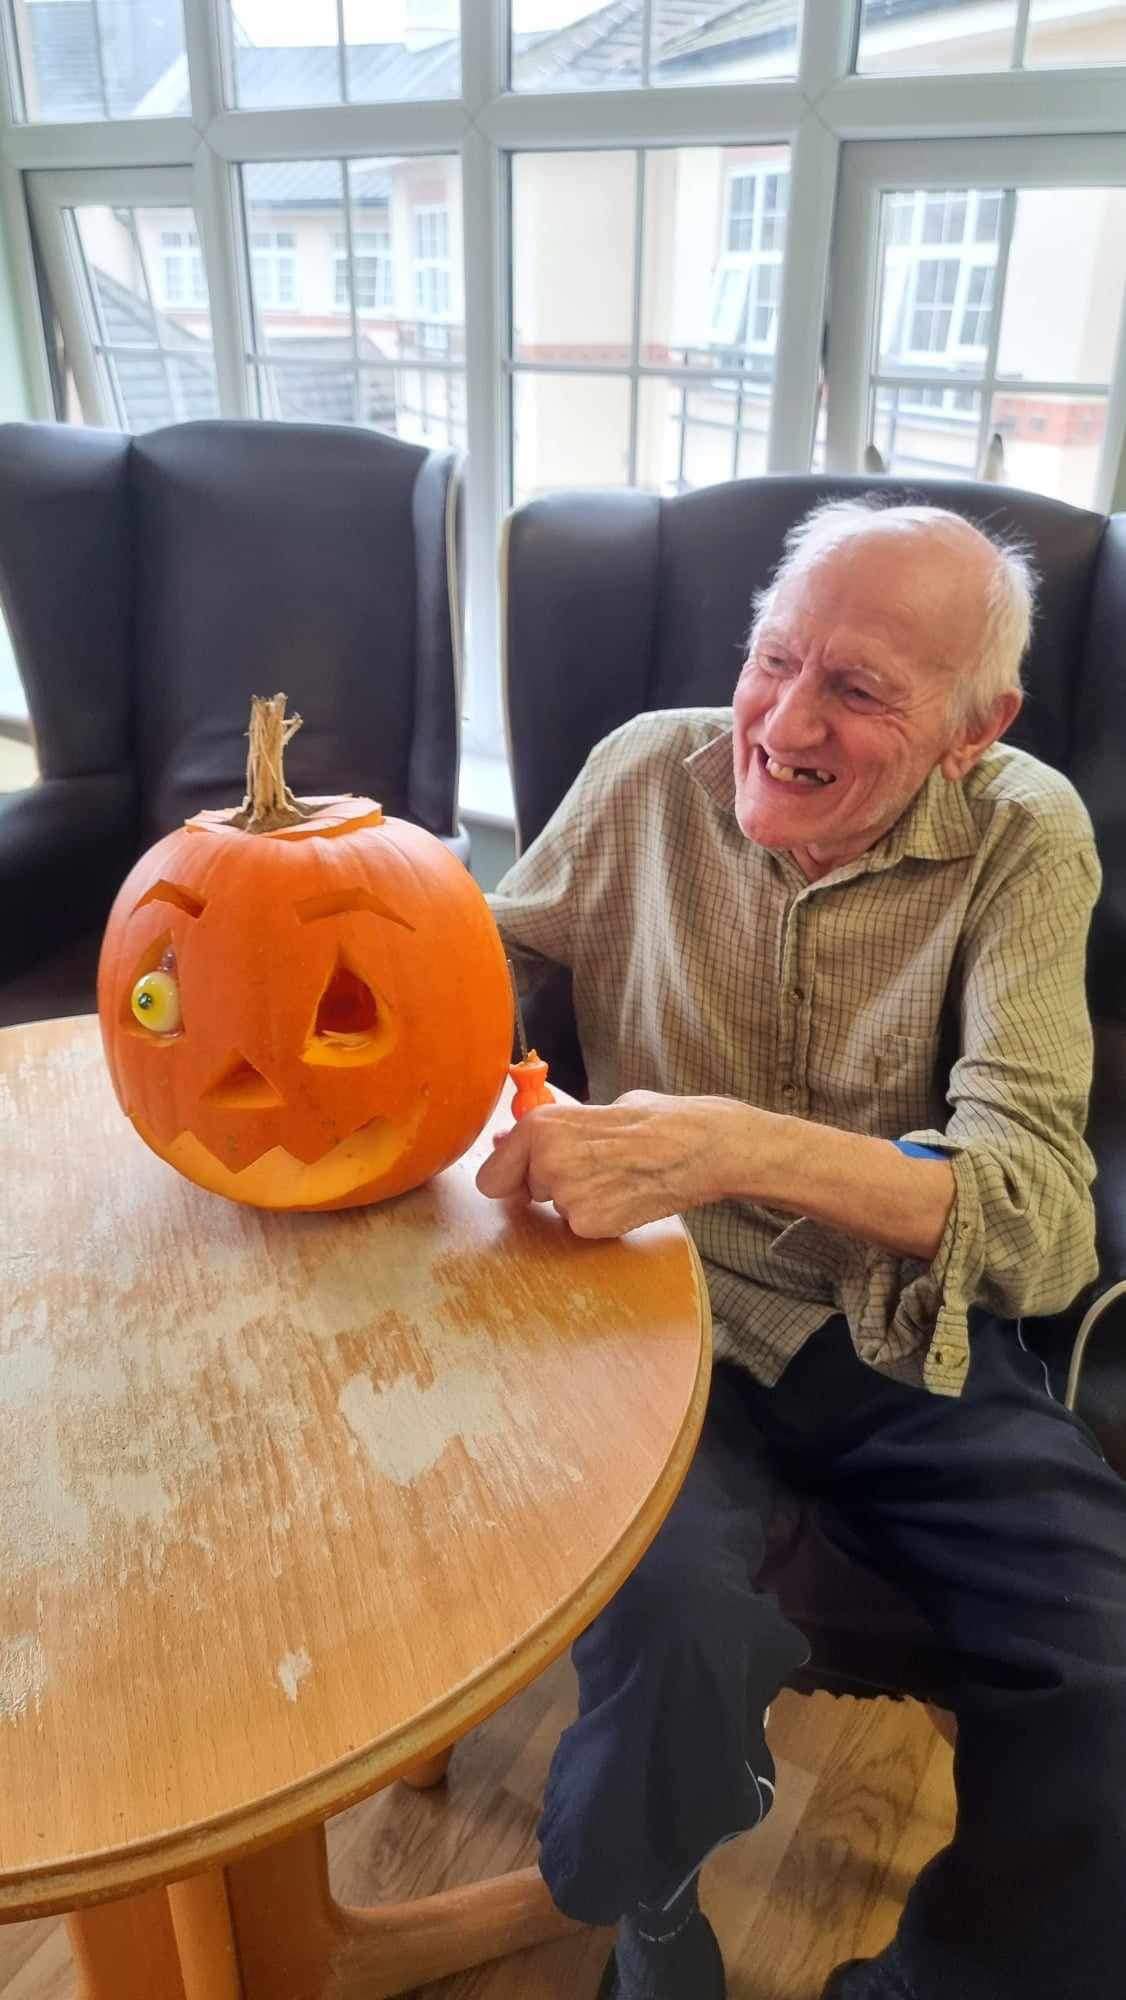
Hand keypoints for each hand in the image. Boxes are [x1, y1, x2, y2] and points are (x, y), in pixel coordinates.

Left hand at [474, 1089, 736, 1237]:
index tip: (522, 1174)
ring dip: (577, 1198)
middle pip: (525, 1191)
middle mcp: (546, 1162)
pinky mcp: (591, 1225)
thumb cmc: (654, 1119)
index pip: (491, 1175)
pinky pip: (581, 1224)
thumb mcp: (594, 1110)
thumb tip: (506, 1142)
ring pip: (556, 1207)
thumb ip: (548, 1131)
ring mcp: (568, 1198)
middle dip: (548, 1183)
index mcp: (541, 1127)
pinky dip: (599, 1216)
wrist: (701, 1147)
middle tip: (592, 1166)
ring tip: (617, 1176)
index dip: (508, 1174)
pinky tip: (627, 1195)